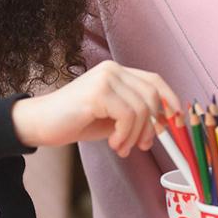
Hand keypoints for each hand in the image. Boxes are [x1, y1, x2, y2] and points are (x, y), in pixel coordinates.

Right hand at [11, 60, 180, 154]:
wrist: (40, 124)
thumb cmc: (75, 121)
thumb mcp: (111, 117)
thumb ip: (134, 116)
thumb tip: (163, 125)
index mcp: (117, 72)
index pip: (154, 80)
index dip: (170, 99)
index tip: (176, 121)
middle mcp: (112, 69)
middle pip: (152, 95)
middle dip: (153, 126)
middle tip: (141, 145)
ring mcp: (105, 78)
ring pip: (141, 109)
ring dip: (135, 135)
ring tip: (122, 148)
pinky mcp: (98, 92)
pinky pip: (127, 116)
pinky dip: (125, 135)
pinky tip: (113, 144)